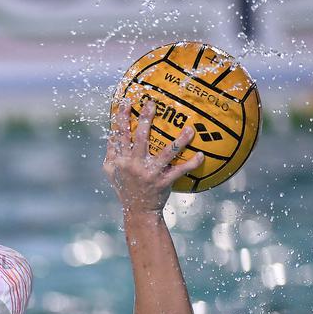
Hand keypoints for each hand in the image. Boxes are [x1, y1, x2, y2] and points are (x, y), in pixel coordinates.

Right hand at [103, 99, 203, 213]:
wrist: (137, 211)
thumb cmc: (125, 189)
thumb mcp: (112, 173)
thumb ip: (111, 153)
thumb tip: (111, 133)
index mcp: (121, 161)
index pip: (119, 136)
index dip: (121, 118)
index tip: (126, 101)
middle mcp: (134, 165)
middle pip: (140, 139)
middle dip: (145, 120)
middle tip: (153, 103)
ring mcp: (149, 174)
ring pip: (166, 154)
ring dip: (179, 141)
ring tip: (190, 129)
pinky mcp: (162, 183)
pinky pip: (179, 171)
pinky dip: (191, 163)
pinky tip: (201, 155)